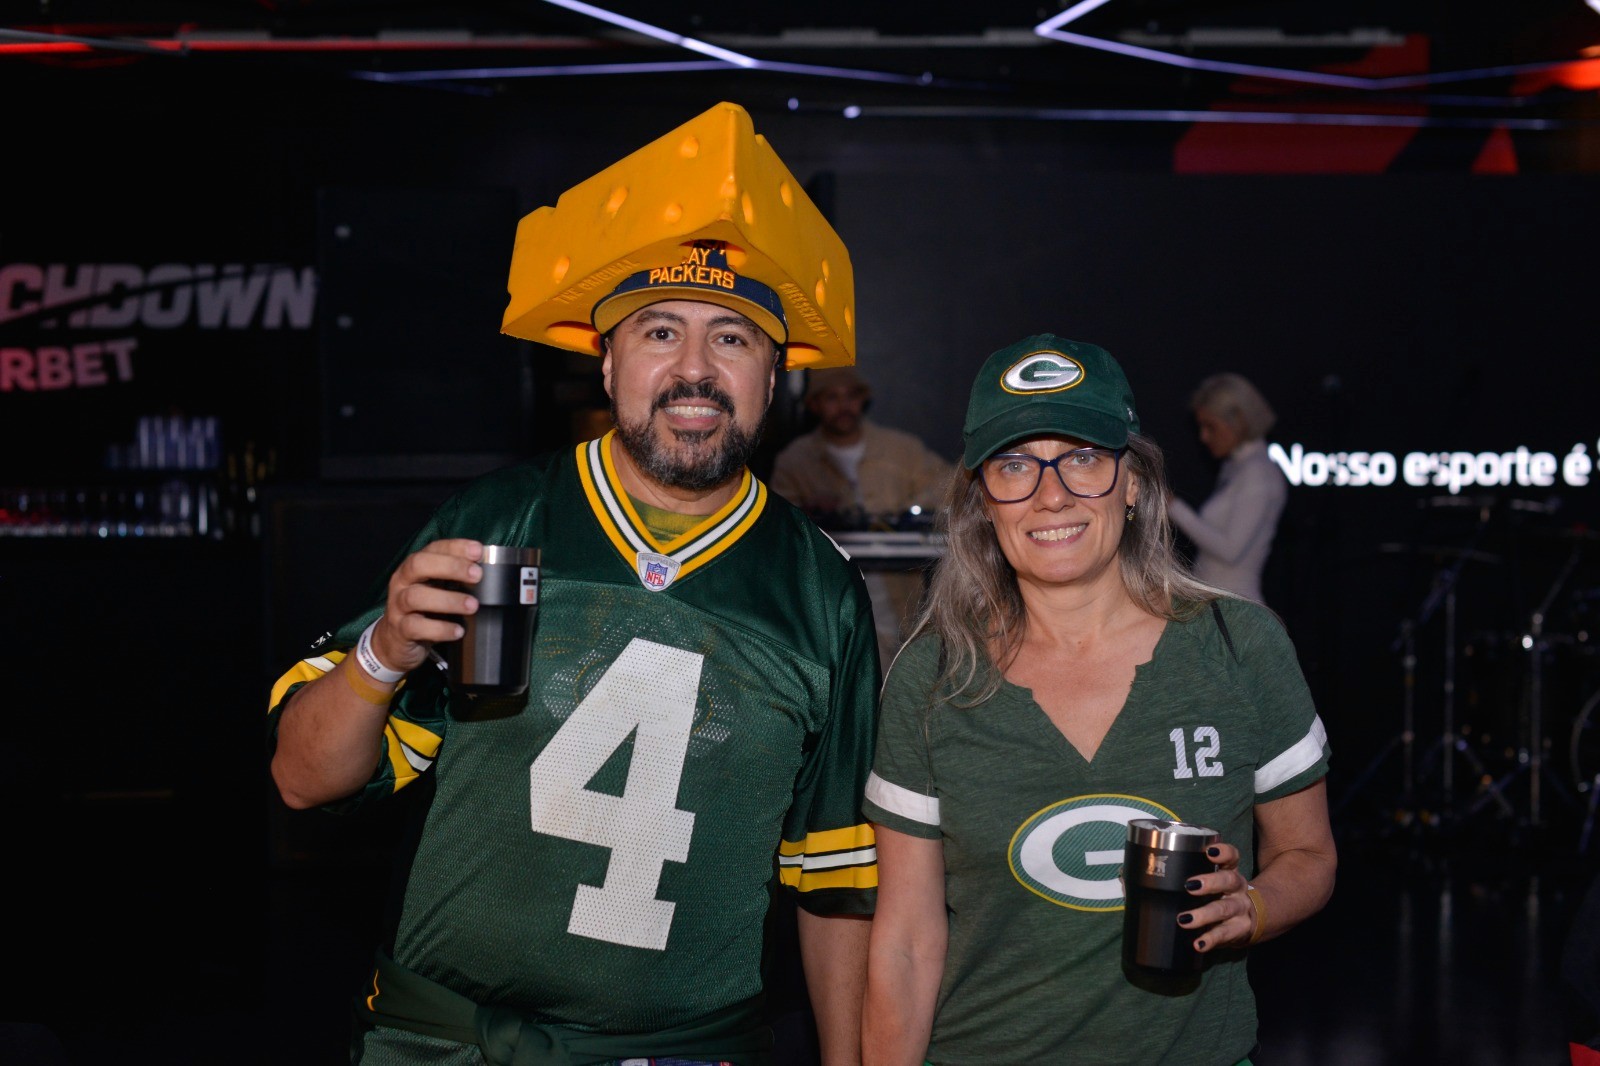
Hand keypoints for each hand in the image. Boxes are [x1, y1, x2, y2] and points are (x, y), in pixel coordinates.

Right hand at [367, 538, 484, 673]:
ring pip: (416, 597)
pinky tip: (458, 631)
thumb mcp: (438, 589)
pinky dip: (440, 629)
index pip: (433, 549)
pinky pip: (416, 627)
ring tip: (473, 606)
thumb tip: (490, 571)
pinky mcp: (399, 629)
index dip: (455, 547)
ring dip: (448, 600)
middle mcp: (403, 581)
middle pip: (419, 565)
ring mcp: (398, 605)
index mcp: (415, 567)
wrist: (396, 642)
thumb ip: (456, 579)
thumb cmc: (424, 610)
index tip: (478, 551)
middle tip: (477, 575)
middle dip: (450, 567)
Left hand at [1177, 841, 1257, 952]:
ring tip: (1184, 920)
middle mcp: (1238, 889)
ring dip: (1204, 915)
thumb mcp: (1213, 881)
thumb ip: (1188, 875)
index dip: (1223, 852)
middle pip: (1229, 881)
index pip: (1232, 857)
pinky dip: (1210, 940)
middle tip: (1190, 885)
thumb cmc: (1221, 895)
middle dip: (1210, 882)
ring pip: (1224, 909)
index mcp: (1230, 872)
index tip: (1209, 852)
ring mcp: (1240, 910)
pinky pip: (1225, 934)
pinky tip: (1199, 944)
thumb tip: (1139, 873)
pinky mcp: (1240, 930)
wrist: (1251, 919)